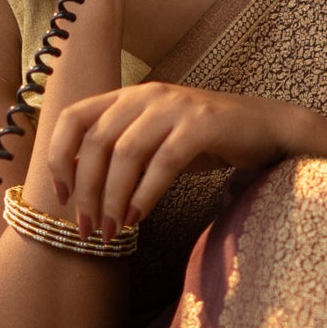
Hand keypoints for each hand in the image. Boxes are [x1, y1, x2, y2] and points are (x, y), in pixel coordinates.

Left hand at [46, 83, 314, 236]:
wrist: (267, 128)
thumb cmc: (207, 140)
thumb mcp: (155, 141)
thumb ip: (121, 153)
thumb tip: (80, 188)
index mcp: (128, 96)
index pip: (73, 118)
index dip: (58, 158)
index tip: (62, 197)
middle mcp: (147, 95)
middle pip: (96, 143)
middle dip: (87, 191)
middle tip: (88, 228)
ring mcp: (175, 107)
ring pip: (125, 154)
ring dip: (113, 198)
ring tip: (113, 231)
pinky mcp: (202, 125)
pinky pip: (163, 163)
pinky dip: (146, 194)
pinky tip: (138, 218)